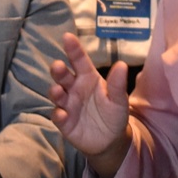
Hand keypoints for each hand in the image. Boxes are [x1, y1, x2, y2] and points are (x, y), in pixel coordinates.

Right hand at [47, 31, 130, 174]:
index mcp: (88, 78)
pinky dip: (58, 115)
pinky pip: (58, 116)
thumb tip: (122, 65)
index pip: (79, 60)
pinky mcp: (64, 122)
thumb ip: (118, 84)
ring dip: (55, 92)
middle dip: (58, 70)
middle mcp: (74, 88)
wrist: (111, 140)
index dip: (73, 49)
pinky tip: (62, 114)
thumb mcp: (119, 100)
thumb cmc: (114, 114)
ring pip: (56, 94)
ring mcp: (68, 105)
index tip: (67, 37)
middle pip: (63, 76)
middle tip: (58, 66)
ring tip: (58, 91)